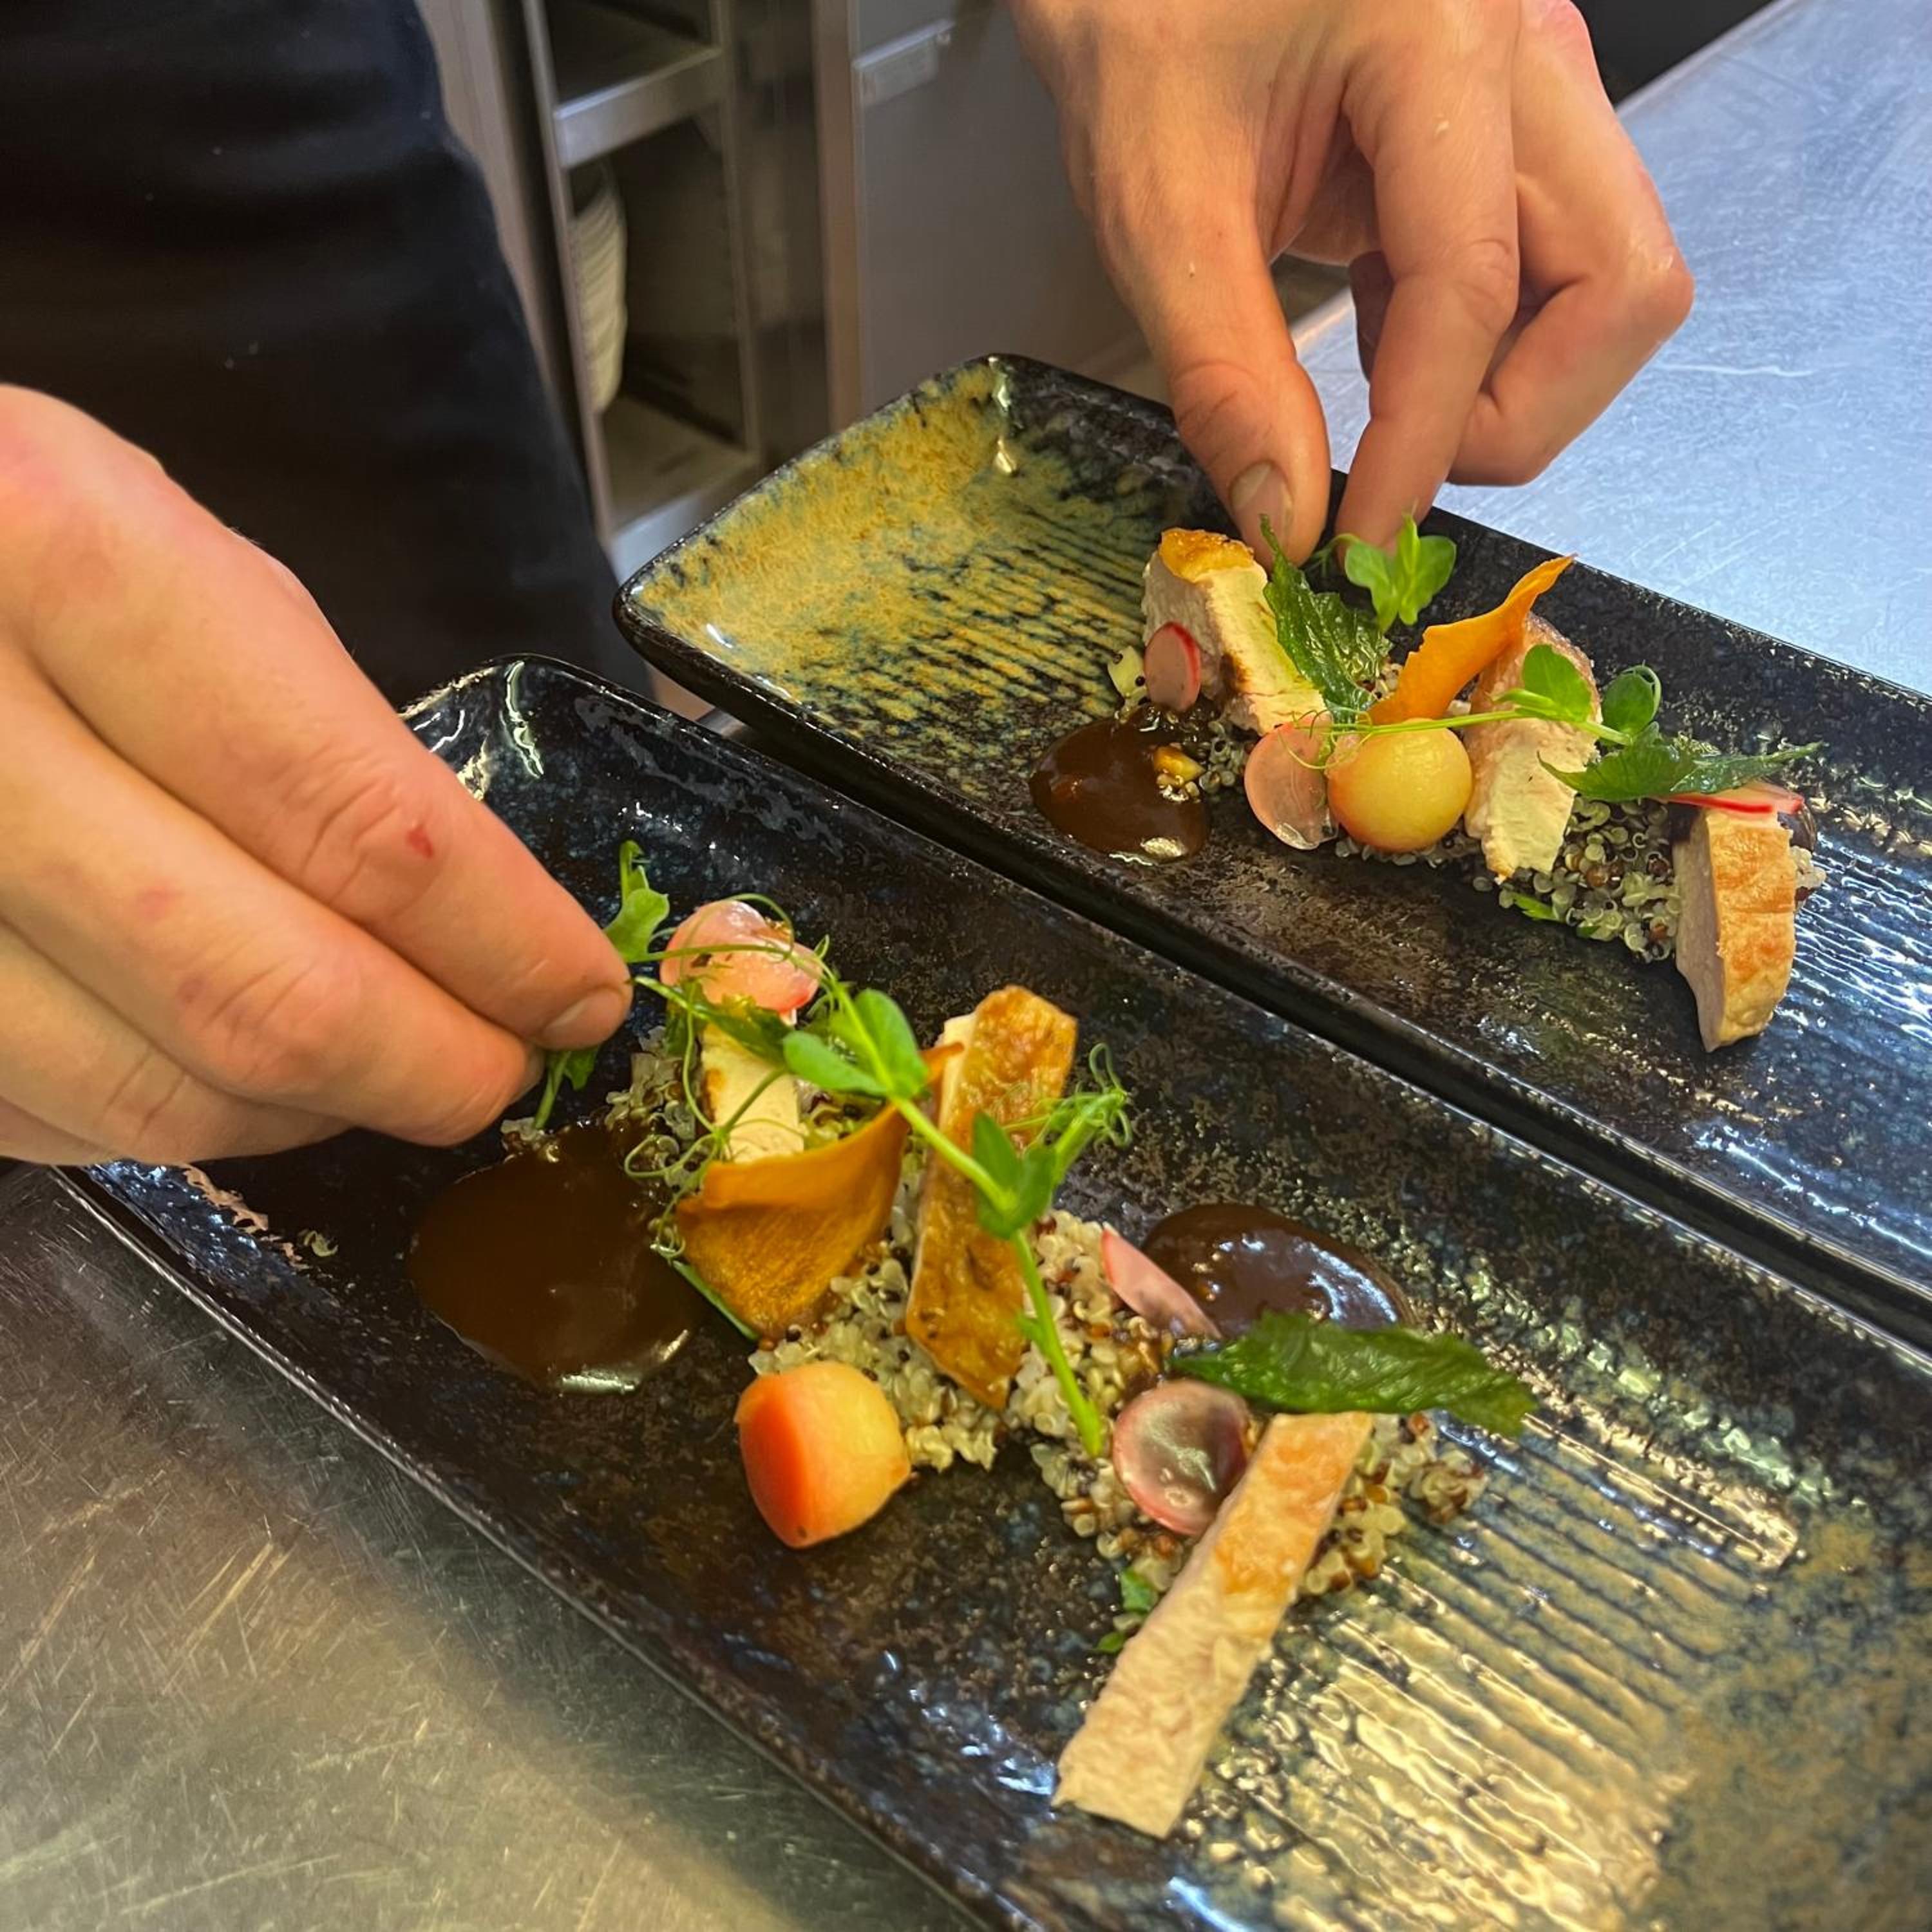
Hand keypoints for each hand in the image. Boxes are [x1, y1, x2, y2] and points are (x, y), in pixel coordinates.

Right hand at [0, 388, 630, 1164]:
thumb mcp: (169, 552)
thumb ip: (319, 729)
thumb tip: (483, 918)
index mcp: (65, 560)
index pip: (355, 818)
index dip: (500, 941)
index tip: (580, 991)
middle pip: (266, 996)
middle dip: (434, 1065)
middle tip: (508, 1066)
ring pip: (159, 1092)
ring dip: (317, 1108)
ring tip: (388, 1064)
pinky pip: (58, 1115)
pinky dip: (181, 1111)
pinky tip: (234, 1060)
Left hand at [1012, 0, 1691, 556]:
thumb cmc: (1138, 29)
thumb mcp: (1155, 207)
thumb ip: (1225, 373)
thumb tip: (1290, 523)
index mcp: (1441, 35)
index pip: (1479, 285)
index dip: (1426, 441)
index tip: (1361, 543)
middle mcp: (1531, 53)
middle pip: (1620, 285)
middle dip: (1519, 413)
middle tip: (1397, 462)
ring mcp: (1540, 90)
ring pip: (1611, 285)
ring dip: (1512, 384)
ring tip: (1382, 393)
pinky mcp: (1517, 132)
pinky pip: (1554, 270)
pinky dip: (1481, 342)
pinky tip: (1382, 334)